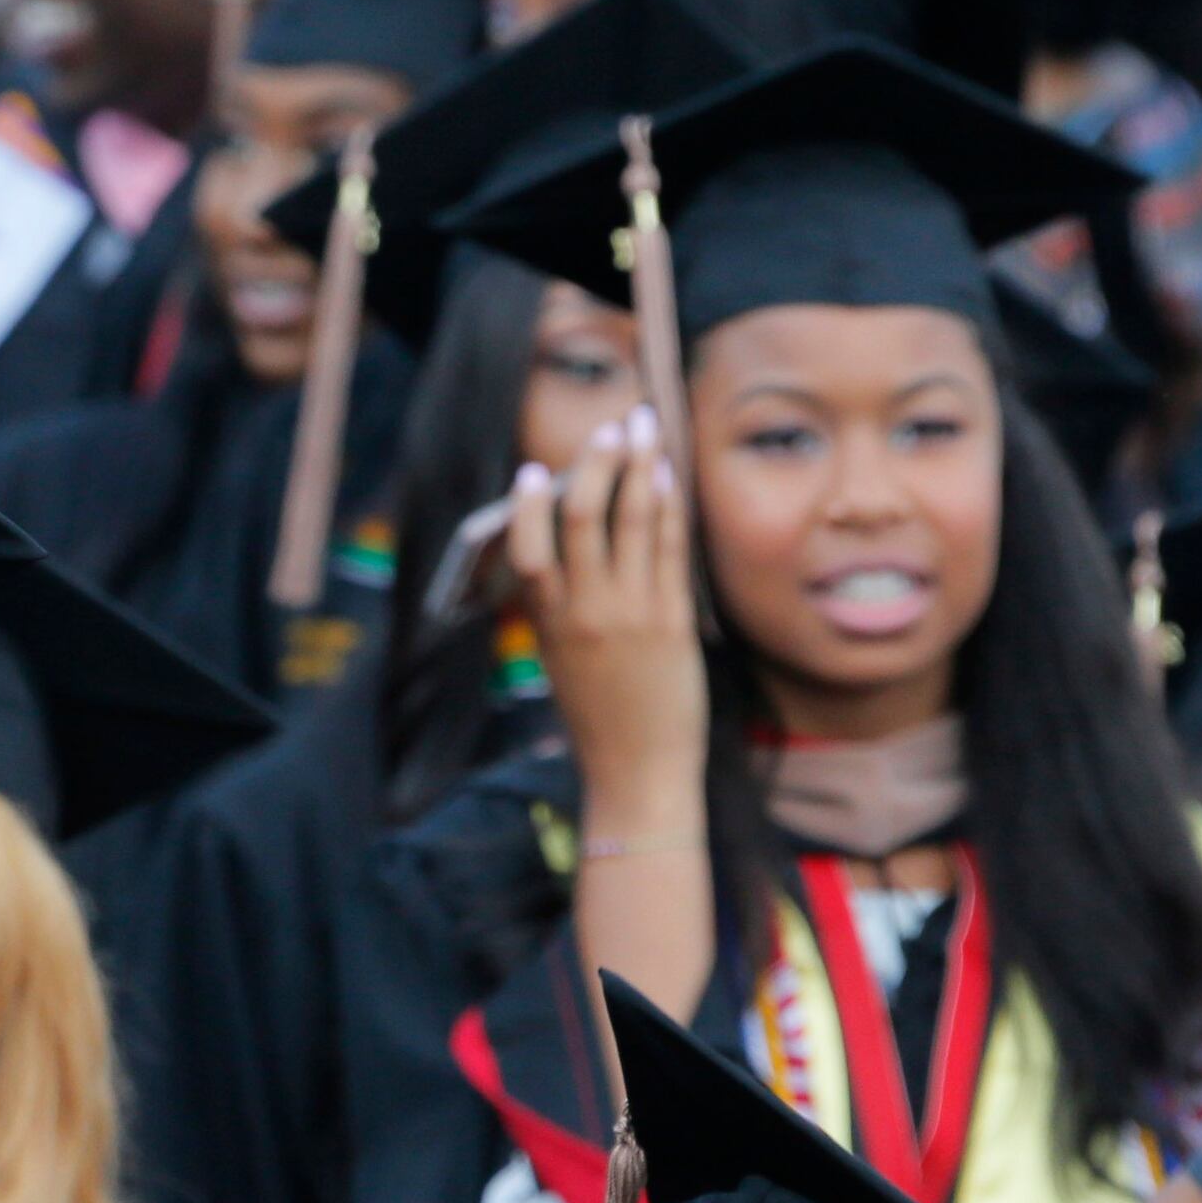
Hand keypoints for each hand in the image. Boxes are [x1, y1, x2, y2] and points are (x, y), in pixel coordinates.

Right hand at [507, 406, 706, 821]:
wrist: (638, 775)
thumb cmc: (598, 719)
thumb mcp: (560, 662)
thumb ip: (558, 607)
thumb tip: (566, 546)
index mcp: (547, 624)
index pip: (528, 548)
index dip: (531, 504)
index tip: (537, 470)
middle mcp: (586, 612)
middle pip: (584, 517)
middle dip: (598, 463)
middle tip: (611, 427)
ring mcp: (631, 614)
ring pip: (632, 520)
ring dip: (639, 467)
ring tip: (644, 428)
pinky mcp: (673, 622)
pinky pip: (670, 547)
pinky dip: (669, 504)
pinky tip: (669, 476)